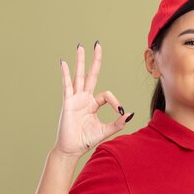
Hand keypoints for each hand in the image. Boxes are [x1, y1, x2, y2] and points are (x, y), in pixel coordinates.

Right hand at [55, 42, 131, 157]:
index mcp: (93, 104)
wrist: (72, 149)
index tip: (119, 112)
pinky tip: (63, 63)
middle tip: (97, 45)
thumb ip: (118, 123)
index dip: (115, 102)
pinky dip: (65, 74)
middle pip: (91, 75)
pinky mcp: (68, 103)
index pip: (107, 95)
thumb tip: (130, 113)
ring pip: (79, 76)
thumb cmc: (86, 140)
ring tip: (81, 47)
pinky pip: (67, 86)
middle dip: (95, 61)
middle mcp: (84, 98)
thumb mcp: (106, 130)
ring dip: (80, 61)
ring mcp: (75, 99)